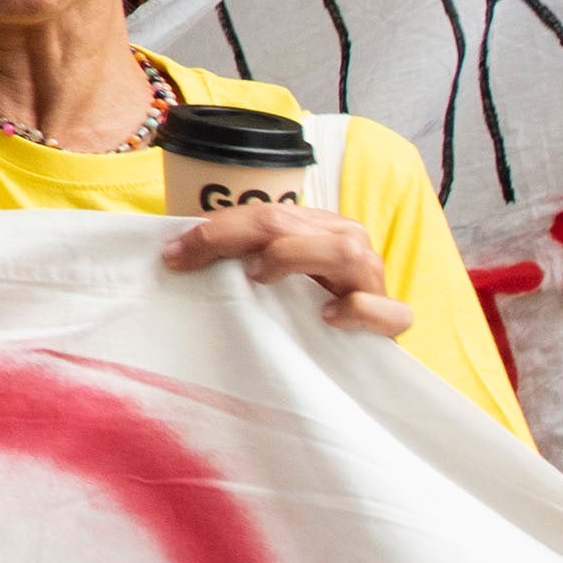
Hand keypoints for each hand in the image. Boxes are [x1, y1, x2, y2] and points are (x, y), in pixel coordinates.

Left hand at [163, 196, 412, 342]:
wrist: (349, 348)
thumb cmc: (297, 303)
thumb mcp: (262, 271)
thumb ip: (231, 256)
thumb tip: (171, 255)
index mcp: (316, 225)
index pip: (266, 214)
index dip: (215, 231)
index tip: (172, 254)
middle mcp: (347, 243)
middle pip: (294, 226)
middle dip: (238, 237)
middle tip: (197, 262)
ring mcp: (371, 279)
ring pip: (346, 253)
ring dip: (296, 258)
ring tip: (259, 278)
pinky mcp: (392, 320)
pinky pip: (389, 310)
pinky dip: (360, 310)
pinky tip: (328, 317)